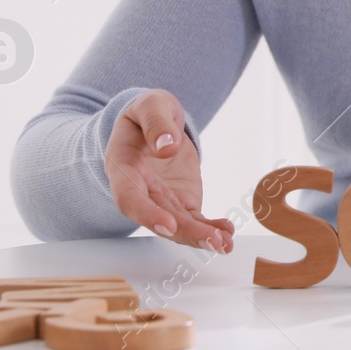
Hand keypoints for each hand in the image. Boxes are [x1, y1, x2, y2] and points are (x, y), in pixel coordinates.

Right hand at [104, 89, 233, 252]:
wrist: (156, 122)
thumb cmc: (147, 113)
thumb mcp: (150, 105)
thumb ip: (156, 122)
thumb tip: (167, 146)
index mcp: (123, 168)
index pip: (130, 199)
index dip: (147, 215)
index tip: (167, 226)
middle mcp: (141, 191)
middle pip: (160, 218)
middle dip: (185, 233)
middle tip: (211, 241)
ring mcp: (162, 199)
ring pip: (179, 224)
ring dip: (201, 236)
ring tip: (225, 244)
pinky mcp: (181, 201)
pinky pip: (195, 218)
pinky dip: (210, 227)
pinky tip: (227, 232)